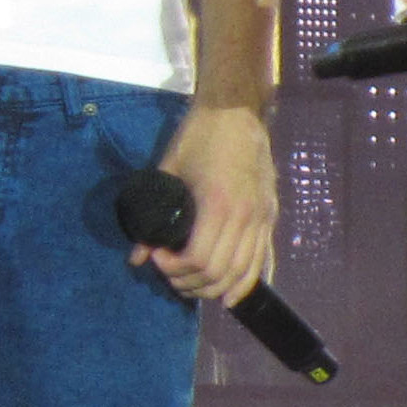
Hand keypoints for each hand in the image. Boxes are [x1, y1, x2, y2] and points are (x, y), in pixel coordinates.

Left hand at [136, 106, 275, 302]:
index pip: (199, 259)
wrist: (237, 110)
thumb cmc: (199, 135)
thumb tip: (136, 254)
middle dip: (190, 283)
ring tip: (191, 284)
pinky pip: (262, 260)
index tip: (157, 259)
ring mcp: (262, 218)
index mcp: (218, 204)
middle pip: (219, 272)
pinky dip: (245, 283)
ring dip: (214, 288)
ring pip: (242, 272)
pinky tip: (229, 296)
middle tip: (169, 275)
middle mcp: (246, 217)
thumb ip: (151, 214)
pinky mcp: (270, 217)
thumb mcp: (168, 169)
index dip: (174, 269)